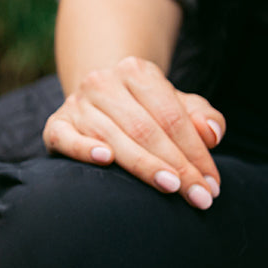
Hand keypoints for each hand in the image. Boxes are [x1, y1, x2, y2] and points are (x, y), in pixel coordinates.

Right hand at [43, 56, 224, 209]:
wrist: (96, 98)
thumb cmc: (144, 108)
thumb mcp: (175, 103)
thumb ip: (200, 115)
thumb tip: (212, 135)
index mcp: (135, 71)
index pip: (172, 116)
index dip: (195, 151)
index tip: (212, 183)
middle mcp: (102, 82)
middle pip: (145, 128)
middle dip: (176, 165)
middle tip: (199, 196)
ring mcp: (76, 104)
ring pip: (114, 137)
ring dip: (145, 165)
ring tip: (171, 188)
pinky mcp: (55, 124)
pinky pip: (67, 139)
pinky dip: (85, 149)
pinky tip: (106, 160)